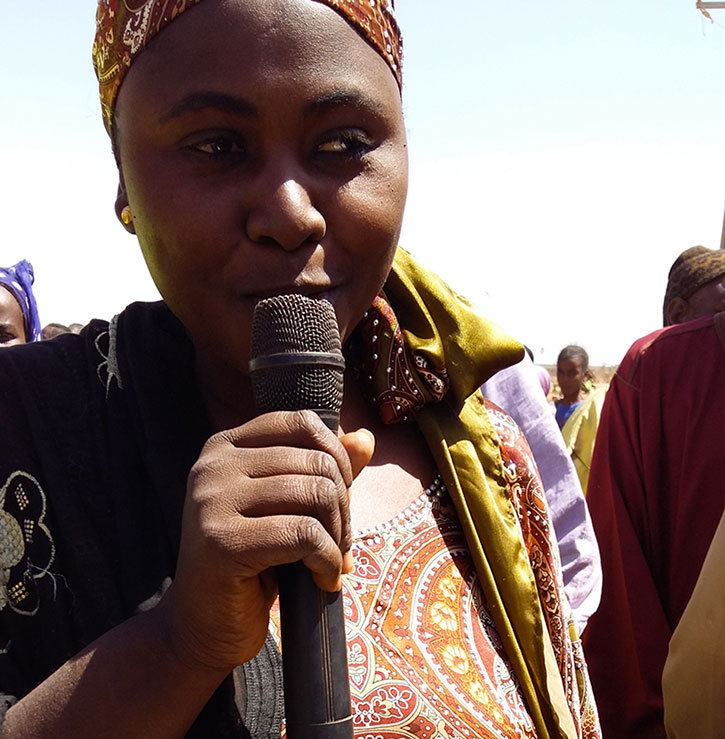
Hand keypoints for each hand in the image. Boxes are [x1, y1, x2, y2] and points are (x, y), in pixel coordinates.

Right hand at [159, 410, 373, 673]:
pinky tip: (323, 581)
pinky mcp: (222, 542)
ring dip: (338, 536)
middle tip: (339, 544)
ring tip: (331, 562)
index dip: (337, 457)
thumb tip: (366, 438)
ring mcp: (212, 502)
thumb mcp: (288, 507)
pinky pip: (304, 535)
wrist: (201, 627)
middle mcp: (213, 466)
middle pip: (317, 462)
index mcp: (225, 447)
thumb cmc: (252, 562)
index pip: (302, 423)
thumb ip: (324, 469)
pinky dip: (328, 560)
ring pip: (315, 494)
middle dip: (342, 506)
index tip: (339, 499)